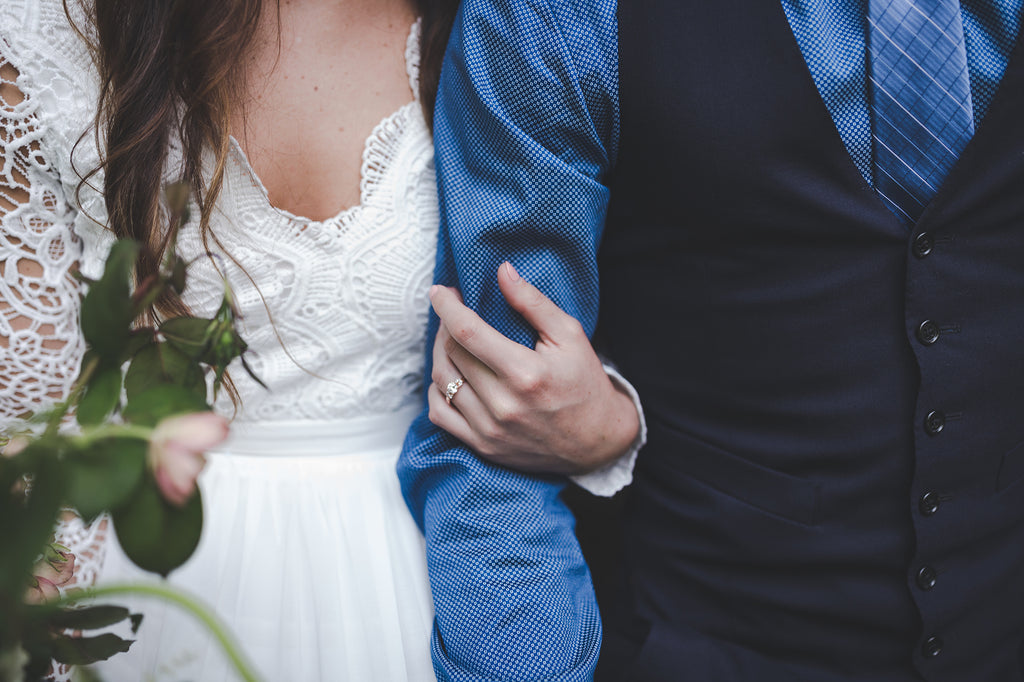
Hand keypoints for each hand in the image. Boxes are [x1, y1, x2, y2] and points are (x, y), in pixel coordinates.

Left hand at [428, 262, 639, 474]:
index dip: (447, 307)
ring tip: (450, 338)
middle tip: (455, 312)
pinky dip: (437, 389)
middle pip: (452, 353)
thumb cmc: (584, 383)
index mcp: (525, 373)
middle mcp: (503, 404)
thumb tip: (502, 271)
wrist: (597, 441)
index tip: (439, 291)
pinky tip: (451, 373)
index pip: (468, 332)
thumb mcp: (570, 335)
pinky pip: (439, 414)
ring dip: (439, 353)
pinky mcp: (482, 445)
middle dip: (446, 325)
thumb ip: (533, 302)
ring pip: (441, 381)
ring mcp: (490, 429)